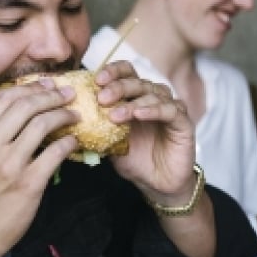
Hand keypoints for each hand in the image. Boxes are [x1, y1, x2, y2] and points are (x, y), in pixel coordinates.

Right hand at [0, 78, 77, 256]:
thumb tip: (24, 108)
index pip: (3, 99)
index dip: (30, 87)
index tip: (47, 85)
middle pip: (25, 106)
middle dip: (50, 96)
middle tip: (67, 95)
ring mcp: (9, 165)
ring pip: (41, 124)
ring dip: (63, 115)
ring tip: (73, 115)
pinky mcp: (29, 183)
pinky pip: (55, 153)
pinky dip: (68, 142)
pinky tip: (73, 140)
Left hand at [94, 61, 196, 204]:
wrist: (157, 185)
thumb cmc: (135, 161)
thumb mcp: (109, 143)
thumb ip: (96, 128)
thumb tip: (72, 119)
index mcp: (135, 97)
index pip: (127, 72)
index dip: (113, 71)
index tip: (96, 80)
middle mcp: (153, 98)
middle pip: (137, 81)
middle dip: (118, 87)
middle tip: (102, 98)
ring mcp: (170, 108)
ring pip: (152, 94)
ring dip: (132, 102)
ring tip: (116, 115)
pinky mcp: (183, 122)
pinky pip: (170, 110)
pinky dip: (154, 110)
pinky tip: (140, 115)